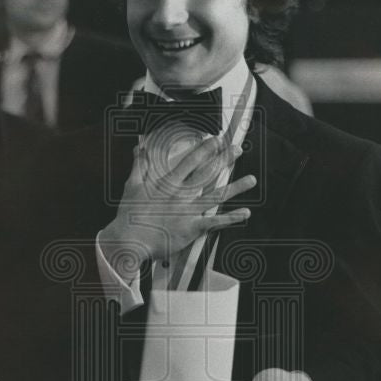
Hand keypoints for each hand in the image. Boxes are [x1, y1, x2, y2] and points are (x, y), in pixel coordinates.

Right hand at [99, 136, 255, 279]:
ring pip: (216, 196)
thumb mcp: (131, 186)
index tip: (215, 140)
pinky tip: (245, 213)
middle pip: (207, 173)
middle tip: (237, 150)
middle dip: (224, 160)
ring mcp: (188, 211)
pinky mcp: (191, 228)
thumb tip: (140, 148)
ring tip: (251, 180)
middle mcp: (181, 195)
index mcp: (167, 183)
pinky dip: (231, 219)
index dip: (204, 149)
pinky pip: (215, 222)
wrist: (129, 240)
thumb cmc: (129, 216)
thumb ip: (139, 165)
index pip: (190, 161)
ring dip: (235, 188)